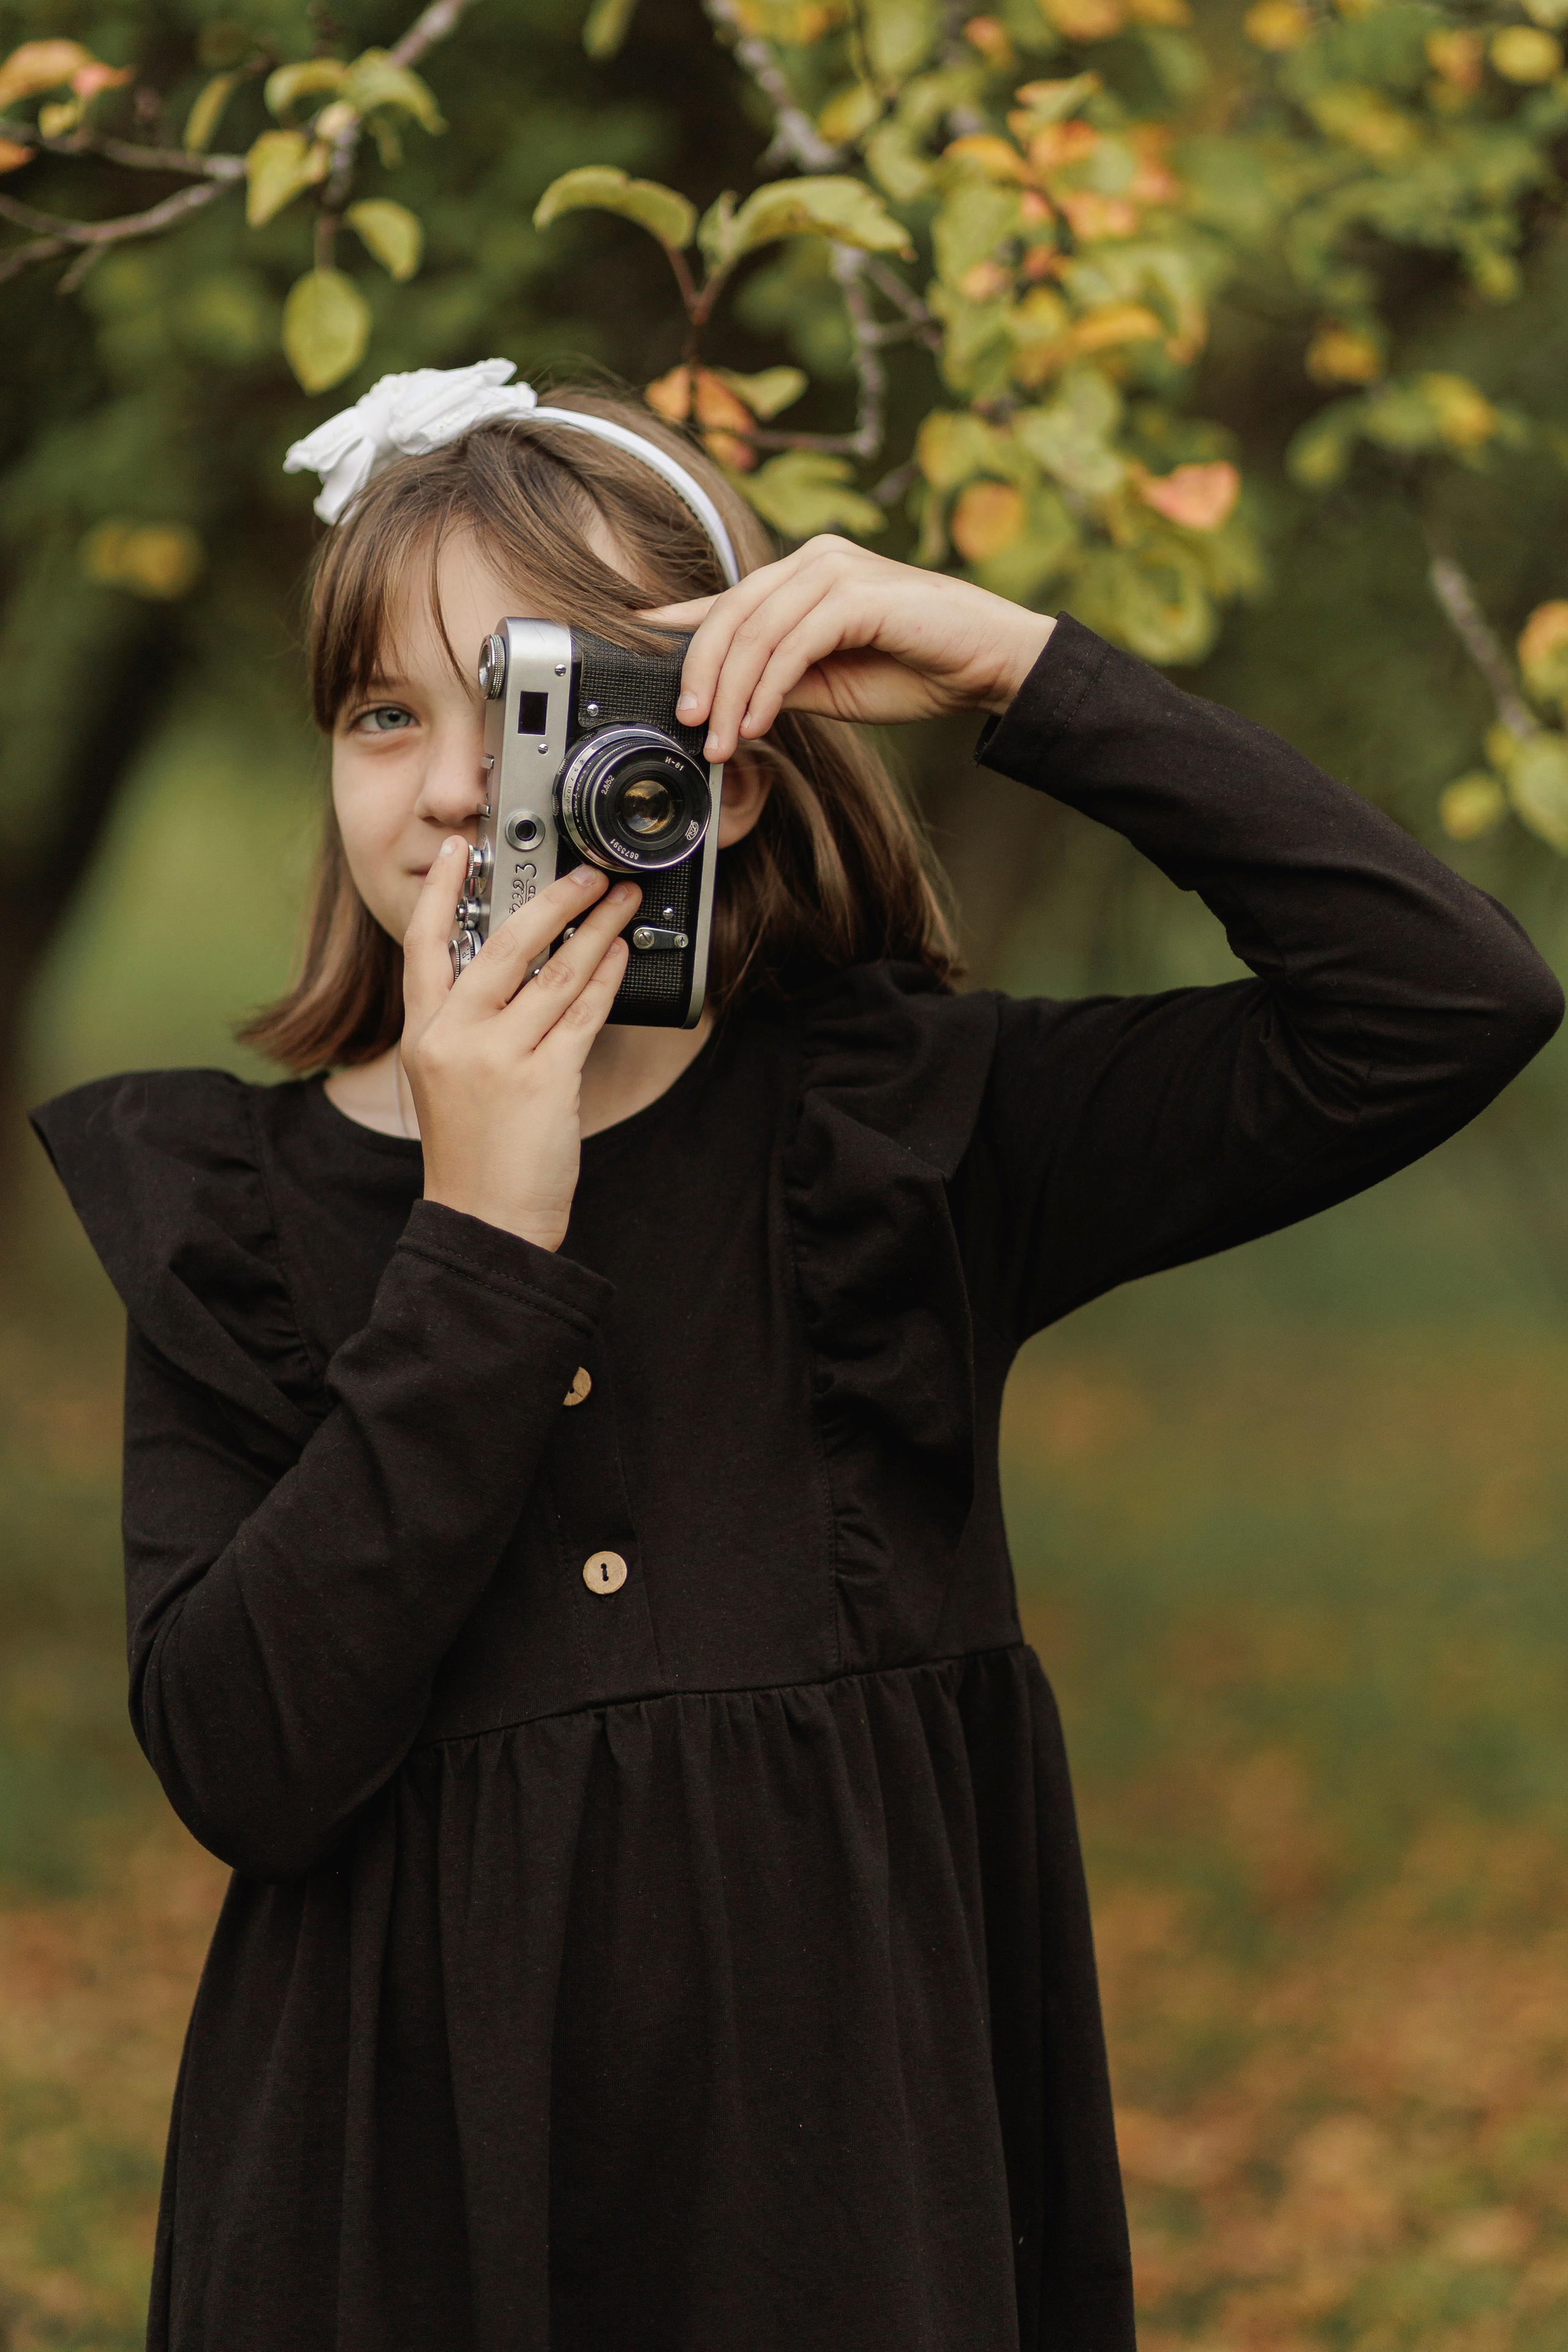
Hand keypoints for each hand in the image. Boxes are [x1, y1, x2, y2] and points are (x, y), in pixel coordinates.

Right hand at [401, 841, 636, 1248]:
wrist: (485, 1221)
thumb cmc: (473, 1155)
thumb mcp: (445, 1080)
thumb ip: (467, 1025)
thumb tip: (520, 970)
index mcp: (425, 1034)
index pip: (424, 943)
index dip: (440, 890)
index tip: (458, 847)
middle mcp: (455, 1038)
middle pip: (504, 945)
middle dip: (553, 899)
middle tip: (587, 872)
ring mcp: (498, 1057)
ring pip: (555, 973)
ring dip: (596, 929)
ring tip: (621, 902)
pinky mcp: (544, 1080)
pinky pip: (582, 1012)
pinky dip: (606, 977)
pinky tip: (620, 955)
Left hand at [643, 536, 1055, 762]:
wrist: (989, 664)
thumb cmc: (915, 670)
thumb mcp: (827, 685)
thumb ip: (777, 680)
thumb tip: (725, 702)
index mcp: (803, 576)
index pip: (726, 599)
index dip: (675, 621)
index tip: (631, 644)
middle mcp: (813, 561)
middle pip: (730, 613)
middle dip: (701, 674)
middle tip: (689, 725)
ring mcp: (835, 570)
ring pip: (755, 631)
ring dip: (732, 692)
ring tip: (722, 740)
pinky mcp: (857, 594)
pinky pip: (793, 644)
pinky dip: (769, 689)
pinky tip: (760, 723)